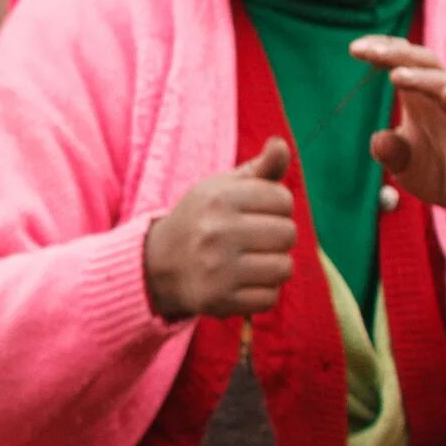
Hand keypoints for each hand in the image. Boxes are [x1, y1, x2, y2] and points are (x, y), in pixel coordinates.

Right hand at [143, 138, 298, 319]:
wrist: (157, 264)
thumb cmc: (201, 220)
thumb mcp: (221, 188)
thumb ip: (259, 169)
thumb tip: (280, 145)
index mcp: (218, 198)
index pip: (283, 200)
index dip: (275, 207)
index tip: (254, 213)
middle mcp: (217, 232)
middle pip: (288, 234)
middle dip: (277, 237)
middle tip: (253, 240)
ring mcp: (218, 268)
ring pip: (284, 268)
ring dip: (273, 267)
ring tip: (250, 262)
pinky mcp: (220, 300)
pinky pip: (270, 298)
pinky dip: (262, 292)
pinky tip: (242, 283)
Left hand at [351, 37, 445, 242]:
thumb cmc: (439, 174)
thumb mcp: (404, 166)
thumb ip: (390, 152)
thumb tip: (378, 138)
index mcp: (420, 99)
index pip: (403, 63)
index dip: (382, 52)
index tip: (354, 48)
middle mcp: (443, 99)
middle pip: (423, 63)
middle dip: (395, 54)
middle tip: (366, 51)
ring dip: (421, 77)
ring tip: (395, 75)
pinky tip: (444, 95)